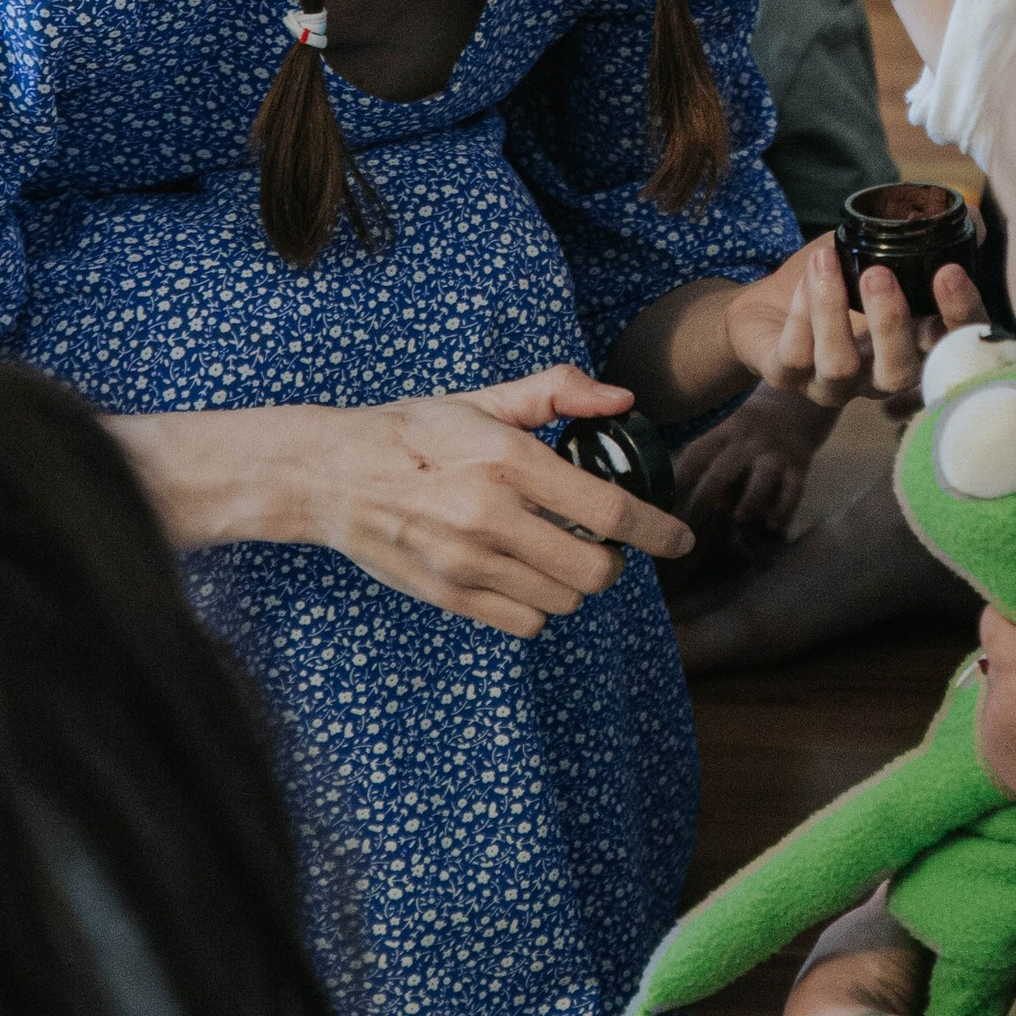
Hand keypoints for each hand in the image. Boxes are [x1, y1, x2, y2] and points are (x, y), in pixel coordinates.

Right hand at [312, 367, 690, 635]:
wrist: (334, 475)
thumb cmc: (415, 432)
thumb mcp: (485, 400)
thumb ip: (558, 392)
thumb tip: (623, 399)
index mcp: (509, 461)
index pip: (611, 510)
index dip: (658, 531)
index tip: (680, 539)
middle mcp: (491, 516)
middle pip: (595, 571)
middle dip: (614, 560)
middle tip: (603, 542)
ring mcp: (467, 563)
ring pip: (564, 601)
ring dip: (576, 582)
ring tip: (558, 553)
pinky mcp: (449, 595)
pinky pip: (525, 622)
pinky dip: (539, 605)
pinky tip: (526, 575)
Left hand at [671, 376, 835, 536]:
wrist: (795, 408)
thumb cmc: (748, 430)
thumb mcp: (724, 430)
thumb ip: (703, 456)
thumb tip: (670, 492)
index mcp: (724, 431)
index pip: (696, 455)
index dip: (679, 480)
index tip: (664, 505)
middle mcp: (749, 441)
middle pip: (724, 469)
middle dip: (705, 498)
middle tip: (691, 527)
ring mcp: (775, 453)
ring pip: (764, 475)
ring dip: (751, 498)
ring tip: (739, 519)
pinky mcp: (799, 466)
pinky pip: (794, 489)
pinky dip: (785, 507)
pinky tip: (774, 525)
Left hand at [724, 235, 983, 414]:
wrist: (766, 306)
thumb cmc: (836, 279)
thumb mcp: (880, 251)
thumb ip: (924, 236)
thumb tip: (971, 218)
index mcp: (912, 346)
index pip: (953, 348)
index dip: (960, 317)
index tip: (949, 272)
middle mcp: (876, 375)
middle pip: (900, 374)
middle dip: (892, 323)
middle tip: (878, 273)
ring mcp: (830, 384)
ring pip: (839, 366)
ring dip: (832, 310)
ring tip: (825, 259)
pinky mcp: (785, 377)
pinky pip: (793, 355)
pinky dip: (798, 311)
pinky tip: (803, 278)